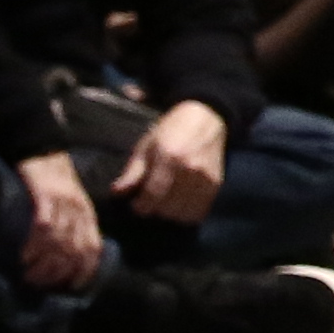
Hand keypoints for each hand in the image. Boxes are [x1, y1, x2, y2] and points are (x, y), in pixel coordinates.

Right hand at [15, 151, 107, 293]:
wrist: (41, 150)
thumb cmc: (54, 182)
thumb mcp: (70, 205)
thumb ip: (72, 228)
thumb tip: (65, 259)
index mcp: (88, 216)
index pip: (93, 249)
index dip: (84, 271)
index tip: (70, 287)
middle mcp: (79, 212)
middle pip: (74, 250)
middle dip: (57, 272)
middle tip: (37, 283)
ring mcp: (63, 203)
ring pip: (59, 242)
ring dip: (43, 262)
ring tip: (28, 273)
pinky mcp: (46, 195)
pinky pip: (44, 225)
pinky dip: (34, 243)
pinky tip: (24, 254)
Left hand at [122, 100, 229, 226]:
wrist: (206, 118)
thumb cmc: (172, 129)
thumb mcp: (146, 145)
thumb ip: (133, 171)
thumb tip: (117, 192)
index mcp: (169, 157)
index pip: (152, 195)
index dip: (141, 206)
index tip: (136, 205)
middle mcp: (189, 169)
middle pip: (168, 208)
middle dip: (155, 210)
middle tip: (150, 203)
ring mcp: (205, 178)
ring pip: (184, 214)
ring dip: (171, 214)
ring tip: (165, 205)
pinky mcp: (216, 184)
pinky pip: (200, 212)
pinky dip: (187, 214)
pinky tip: (180, 205)